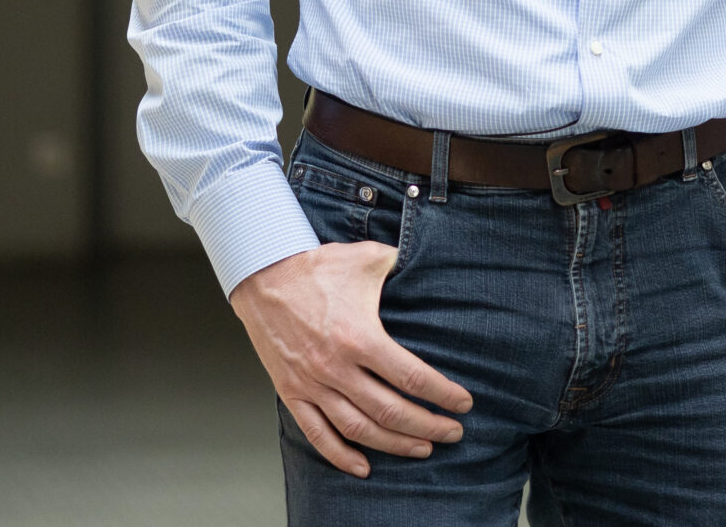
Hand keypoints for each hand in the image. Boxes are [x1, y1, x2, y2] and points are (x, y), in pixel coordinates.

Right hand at [228, 242, 473, 477]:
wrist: (263, 277)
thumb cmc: (316, 268)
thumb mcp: (368, 258)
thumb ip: (402, 266)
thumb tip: (430, 267)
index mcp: (360, 338)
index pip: (411, 377)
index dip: (441, 395)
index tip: (462, 404)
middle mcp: (336, 368)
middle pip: (391, 411)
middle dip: (428, 426)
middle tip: (453, 432)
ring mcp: (312, 384)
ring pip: (359, 429)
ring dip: (394, 444)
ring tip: (422, 448)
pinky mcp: (292, 392)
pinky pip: (317, 433)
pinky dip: (340, 455)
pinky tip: (363, 466)